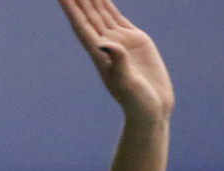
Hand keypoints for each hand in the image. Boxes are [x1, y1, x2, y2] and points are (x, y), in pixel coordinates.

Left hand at [58, 0, 173, 121]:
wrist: (152, 108)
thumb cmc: (137, 101)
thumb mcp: (127, 83)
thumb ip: (117, 62)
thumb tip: (103, 43)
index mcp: (99, 56)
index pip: (81, 27)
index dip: (71, 11)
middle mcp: (106, 46)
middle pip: (88, 16)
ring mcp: (120, 41)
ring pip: (101, 14)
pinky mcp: (134, 40)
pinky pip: (117, 17)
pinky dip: (108, 6)